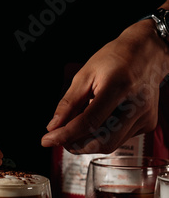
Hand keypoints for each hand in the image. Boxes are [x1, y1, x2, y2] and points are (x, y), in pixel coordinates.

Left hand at [41, 20, 168, 153]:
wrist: (147, 52)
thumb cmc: (116, 58)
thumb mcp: (85, 74)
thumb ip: (68, 102)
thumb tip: (53, 126)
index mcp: (118, 87)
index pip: (89, 122)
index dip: (65, 135)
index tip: (48, 140)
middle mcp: (136, 105)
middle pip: (103, 141)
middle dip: (77, 145)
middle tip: (61, 138)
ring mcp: (145, 117)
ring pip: (111, 144)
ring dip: (89, 141)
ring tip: (79, 126)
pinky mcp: (148, 124)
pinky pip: (120, 139)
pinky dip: (104, 135)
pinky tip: (100, 120)